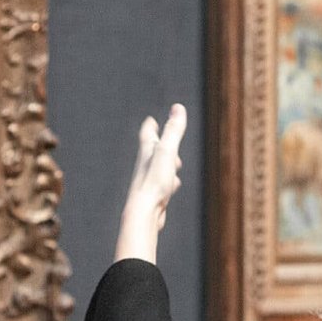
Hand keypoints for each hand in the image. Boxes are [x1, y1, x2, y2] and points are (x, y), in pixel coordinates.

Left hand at [115, 103, 186, 264]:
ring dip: (165, 162)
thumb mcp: (167, 152)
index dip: (150, 127)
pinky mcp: (154, 196)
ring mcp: (149, 181)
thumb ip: (173, 131)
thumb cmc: (154, 182)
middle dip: (157, 142)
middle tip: (158, 136)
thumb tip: (178, 107)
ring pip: (158, 168)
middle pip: (151, 151)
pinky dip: (168, 180)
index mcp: (147, 153)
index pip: (147, 135)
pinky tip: (172, 186)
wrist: (143, 213)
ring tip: (174, 162)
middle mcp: (146, 166)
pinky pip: (162, 184)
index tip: (150, 121)